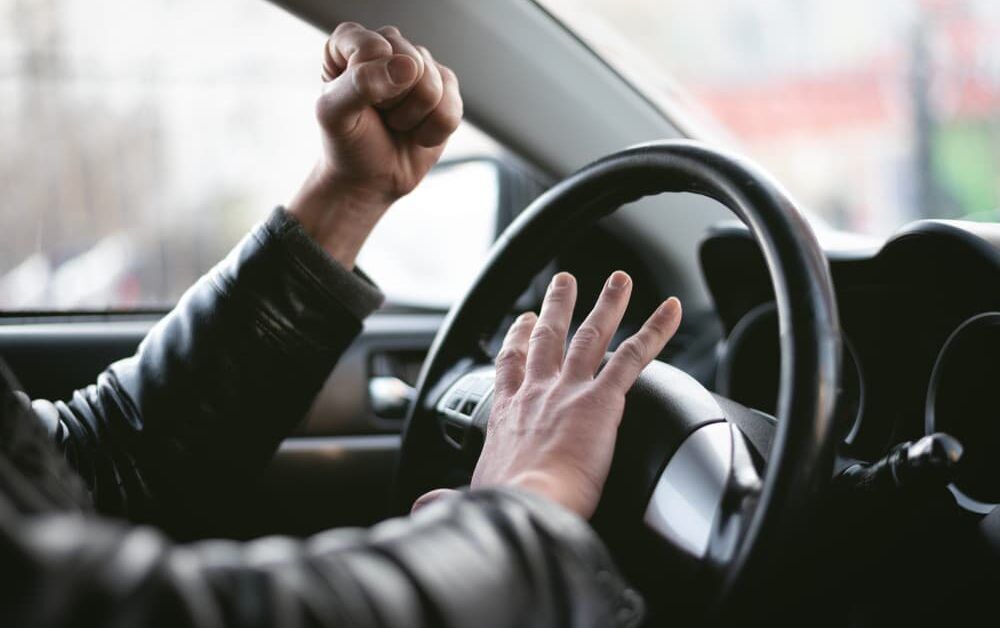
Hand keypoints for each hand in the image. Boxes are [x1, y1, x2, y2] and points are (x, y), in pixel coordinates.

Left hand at [288, 23, 462, 267]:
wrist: (370, 178)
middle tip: (380, 115)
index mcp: (352, 41)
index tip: (358, 102)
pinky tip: (416, 133)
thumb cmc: (348, 141)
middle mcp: (389, 45)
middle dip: (395, 102)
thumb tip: (407, 66)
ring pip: (434, 86)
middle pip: (411, 63)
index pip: (373, 47)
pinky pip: (452, 109)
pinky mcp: (446, 90)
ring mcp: (421, 66)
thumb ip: (360, 83)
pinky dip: (433, 132)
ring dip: (413, 119)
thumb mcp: (334, 115)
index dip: (369, 83)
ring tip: (396, 124)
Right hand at [470, 271, 681, 517]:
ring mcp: (569, 391)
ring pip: (591, 336)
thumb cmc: (501, 506)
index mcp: (507, 414)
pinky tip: (672, 311)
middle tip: (565, 282)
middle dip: (558, 307)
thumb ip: (449, 498)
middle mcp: (536, 393)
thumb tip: (428, 506)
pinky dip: (655, 330)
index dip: (516, 340)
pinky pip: (633, 356)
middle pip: (548, 338)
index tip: (522, 322)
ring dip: (607, 304)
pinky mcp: (602, 400)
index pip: (510, 367)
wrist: (525, 505)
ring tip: (619, 280)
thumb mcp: (471, 496)